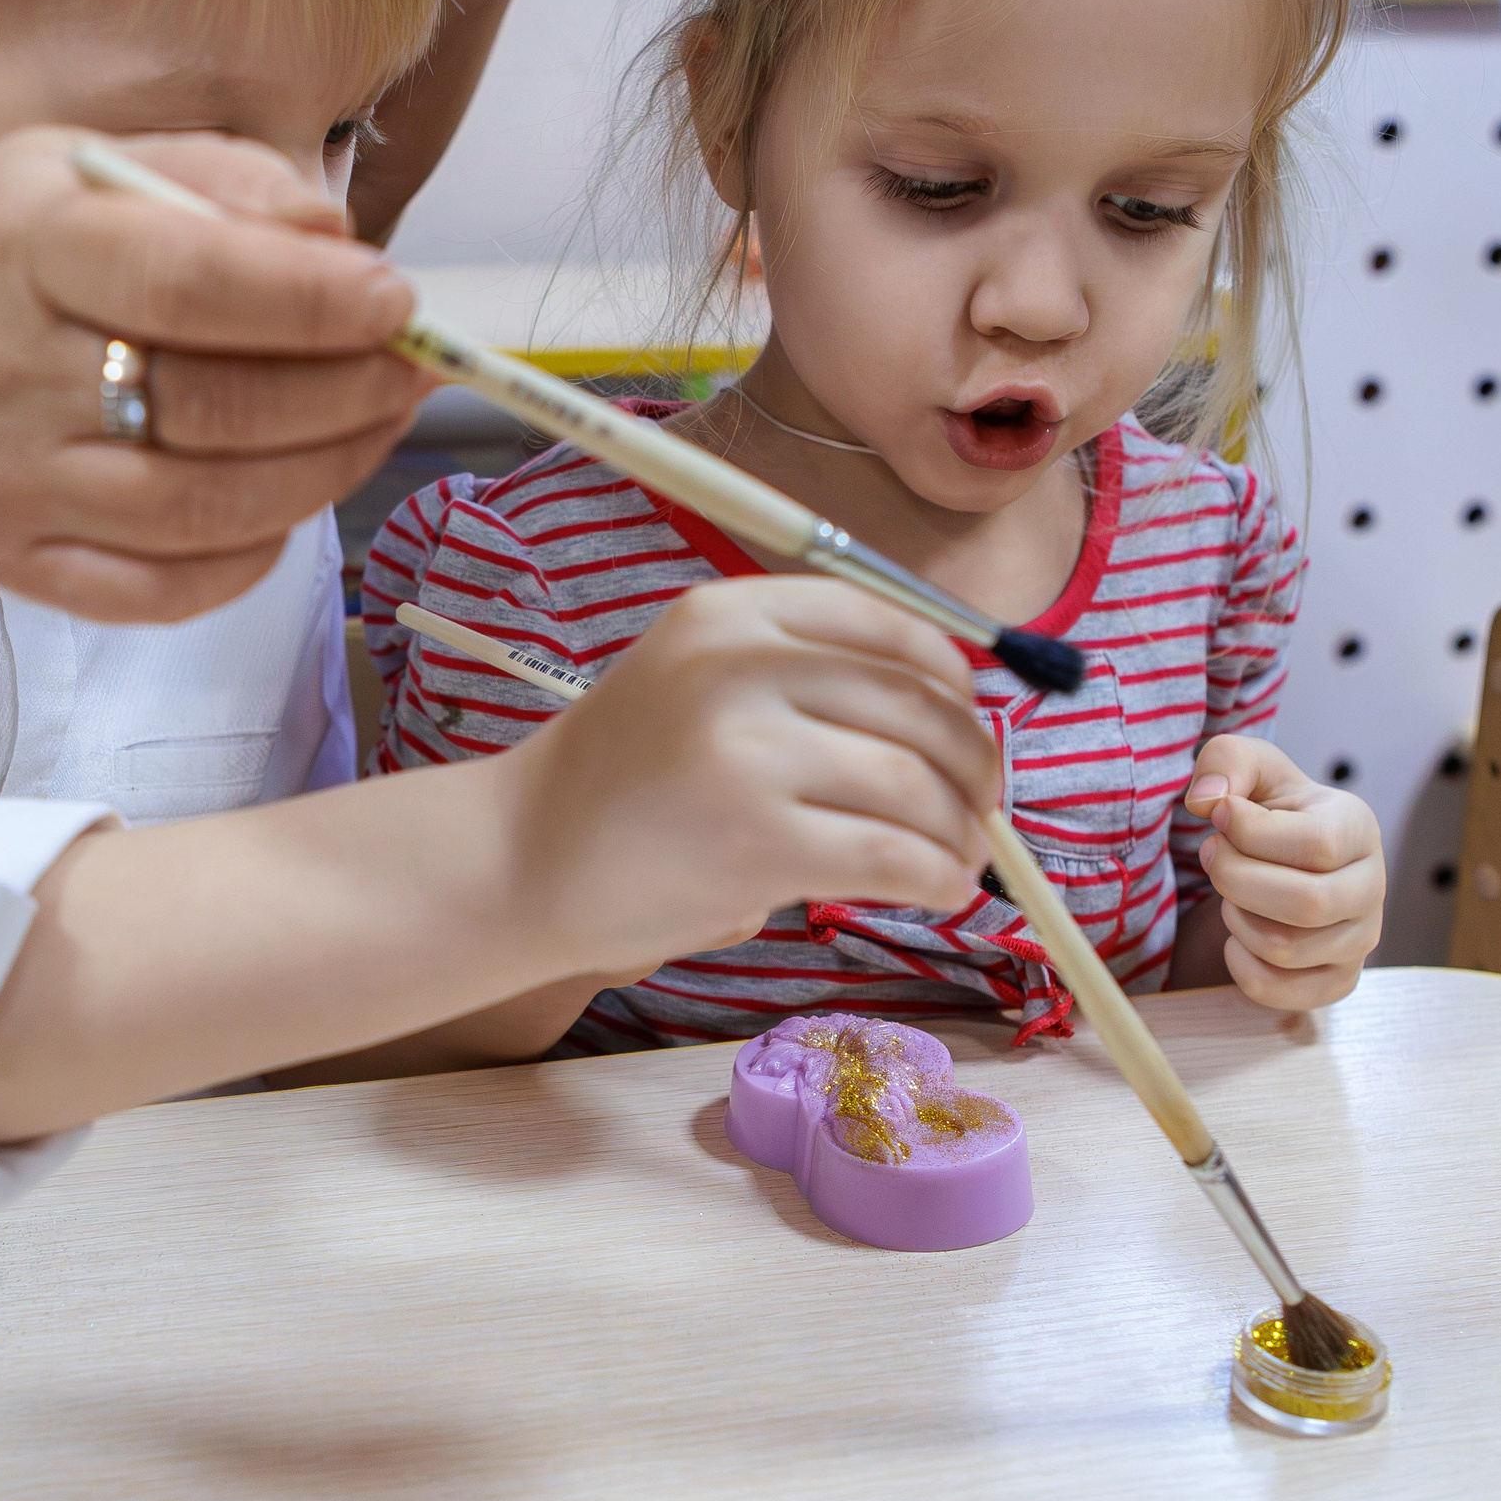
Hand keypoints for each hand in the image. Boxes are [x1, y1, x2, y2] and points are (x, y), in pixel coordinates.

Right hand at [0, 126, 436, 622]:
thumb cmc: (6, 244)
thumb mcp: (94, 162)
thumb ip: (224, 186)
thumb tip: (340, 243)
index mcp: (23, 242)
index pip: (184, 282)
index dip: (308, 300)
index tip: (393, 299)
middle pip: (209, 409)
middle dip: (343, 393)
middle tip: (409, 368)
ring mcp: (0, 479)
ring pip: (201, 511)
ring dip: (322, 474)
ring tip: (373, 426)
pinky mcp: (8, 559)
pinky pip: (160, 590)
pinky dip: (251, 556)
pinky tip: (289, 501)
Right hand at [492, 577, 1001, 977]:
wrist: (518, 859)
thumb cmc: (621, 784)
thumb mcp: (696, 684)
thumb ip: (801, 679)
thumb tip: (958, 715)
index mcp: (727, 611)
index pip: (888, 624)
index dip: (952, 678)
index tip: (967, 723)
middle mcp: (738, 666)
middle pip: (918, 704)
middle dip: (973, 765)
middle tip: (982, 809)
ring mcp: (746, 753)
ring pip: (916, 784)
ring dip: (961, 830)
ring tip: (959, 859)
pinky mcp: (755, 841)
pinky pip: (892, 854)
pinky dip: (938, 876)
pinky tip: (938, 889)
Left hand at [1182, 736, 1383, 1008]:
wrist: (1276, 858)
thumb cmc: (1263, 807)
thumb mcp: (1246, 766)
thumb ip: (1226, 761)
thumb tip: (1210, 801)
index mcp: (1358, 827)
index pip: (1316, 845)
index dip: (1250, 832)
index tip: (1219, 816)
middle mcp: (1372, 887)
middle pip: (1306, 904)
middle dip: (1235, 879)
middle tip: (1211, 856)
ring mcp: (1361, 940)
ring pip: (1286, 948)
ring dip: (1236, 916)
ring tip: (1232, 892)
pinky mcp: (1337, 980)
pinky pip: (1276, 989)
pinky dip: (1238, 963)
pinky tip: (1237, 932)